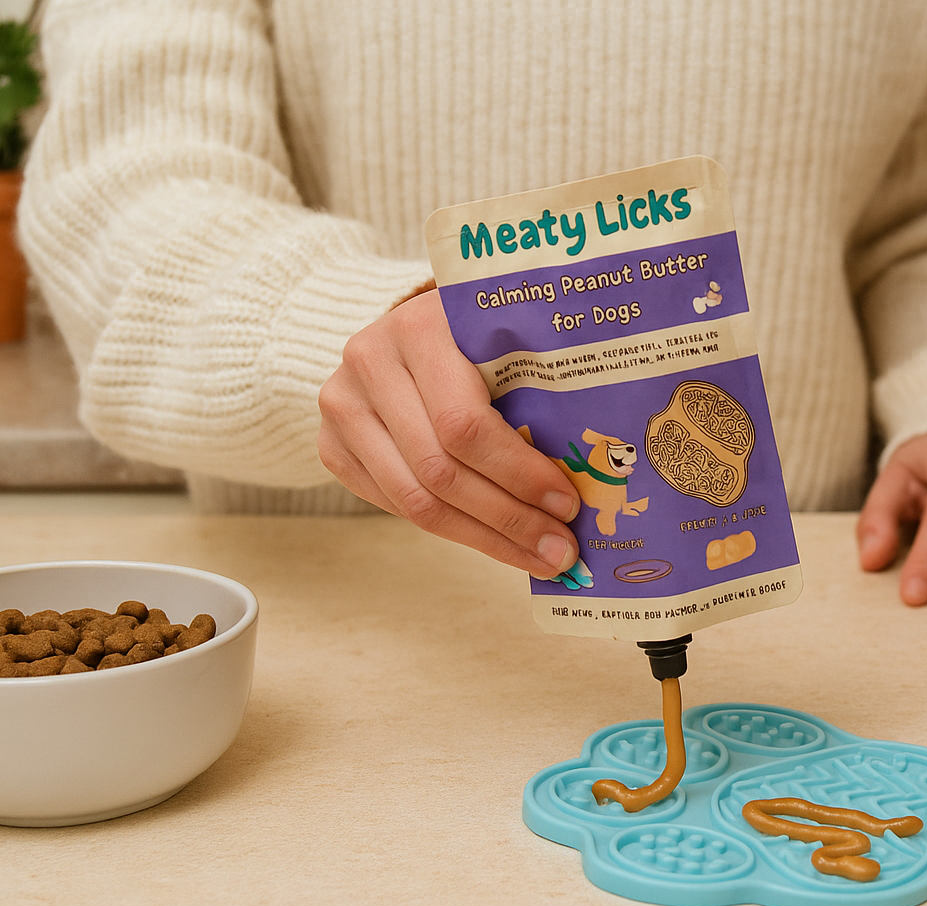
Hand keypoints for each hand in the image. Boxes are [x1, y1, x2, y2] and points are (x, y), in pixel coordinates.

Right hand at [317, 288, 581, 578]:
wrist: (404, 327)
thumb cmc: (476, 335)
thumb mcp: (507, 338)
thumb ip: (537, 385)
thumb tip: (595, 475)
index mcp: (419, 328)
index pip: (464, 425)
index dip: (518, 473)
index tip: (567, 504)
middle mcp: (369, 363)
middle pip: (440, 471)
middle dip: (508, 520)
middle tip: (559, 549)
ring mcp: (341, 406)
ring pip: (414, 500)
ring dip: (483, 539)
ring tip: (535, 557)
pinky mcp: (331, 444)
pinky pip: (394, 505)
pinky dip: (450, 529)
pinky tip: (494, 540)